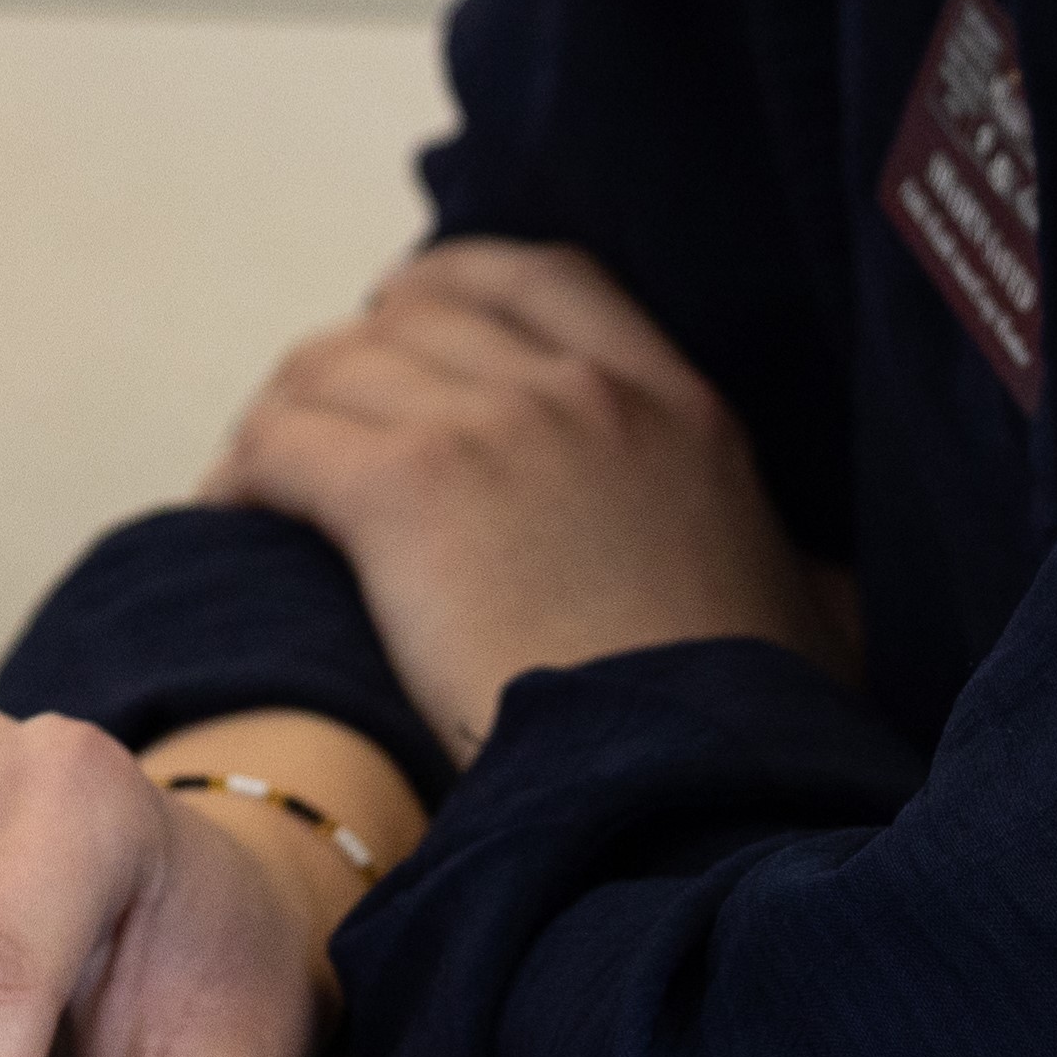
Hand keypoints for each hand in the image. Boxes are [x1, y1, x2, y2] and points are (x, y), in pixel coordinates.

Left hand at [205, 240, 853, 766]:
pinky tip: (229, 513)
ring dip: (285, 417)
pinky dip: (245, 471)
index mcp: (676, 402)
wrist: (686, 783)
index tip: (408, 333)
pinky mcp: (409, 490)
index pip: (537, 274)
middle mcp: (583, 389)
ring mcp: (496, 427)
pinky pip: (284, 441)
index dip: (450, 289)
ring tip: (258, 482)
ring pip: (334, 365)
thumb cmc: (746, 730)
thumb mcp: (807, 608)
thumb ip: (804, 572)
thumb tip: (826, 595)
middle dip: (353, 360)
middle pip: (415, 310)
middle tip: (316, 428)